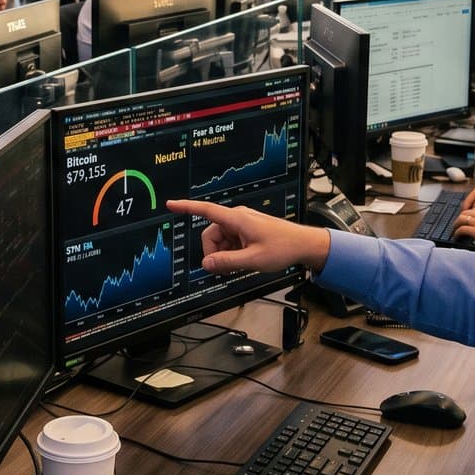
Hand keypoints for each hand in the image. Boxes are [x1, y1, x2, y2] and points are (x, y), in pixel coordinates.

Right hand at [168, 199, 329, 273]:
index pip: (206, 210)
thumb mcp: (254, 259)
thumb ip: (228, 262)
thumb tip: (206, 264)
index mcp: (237, 219)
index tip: (171, 204)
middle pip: (211, 234)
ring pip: (220, 241)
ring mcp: (242, 224)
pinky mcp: (246, 230)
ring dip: (224, 255)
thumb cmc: (283, 248)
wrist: (304, 245)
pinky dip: (232, 253)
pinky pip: (230, 242)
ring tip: (241, 265)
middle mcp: (237, 218)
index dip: (187, 207)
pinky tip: (243, 261)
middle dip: (214, 253)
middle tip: (226, 270)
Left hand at [453, 207, 474, 255]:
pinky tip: (456, 237)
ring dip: (456, 225)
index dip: (467, 215)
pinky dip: (457, 233)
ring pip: (460, 219)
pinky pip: (461, 229)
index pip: (473, 209)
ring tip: (454, 231)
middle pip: (465, 213)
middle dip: (459, 219)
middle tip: (457, 226)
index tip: (464, 221)